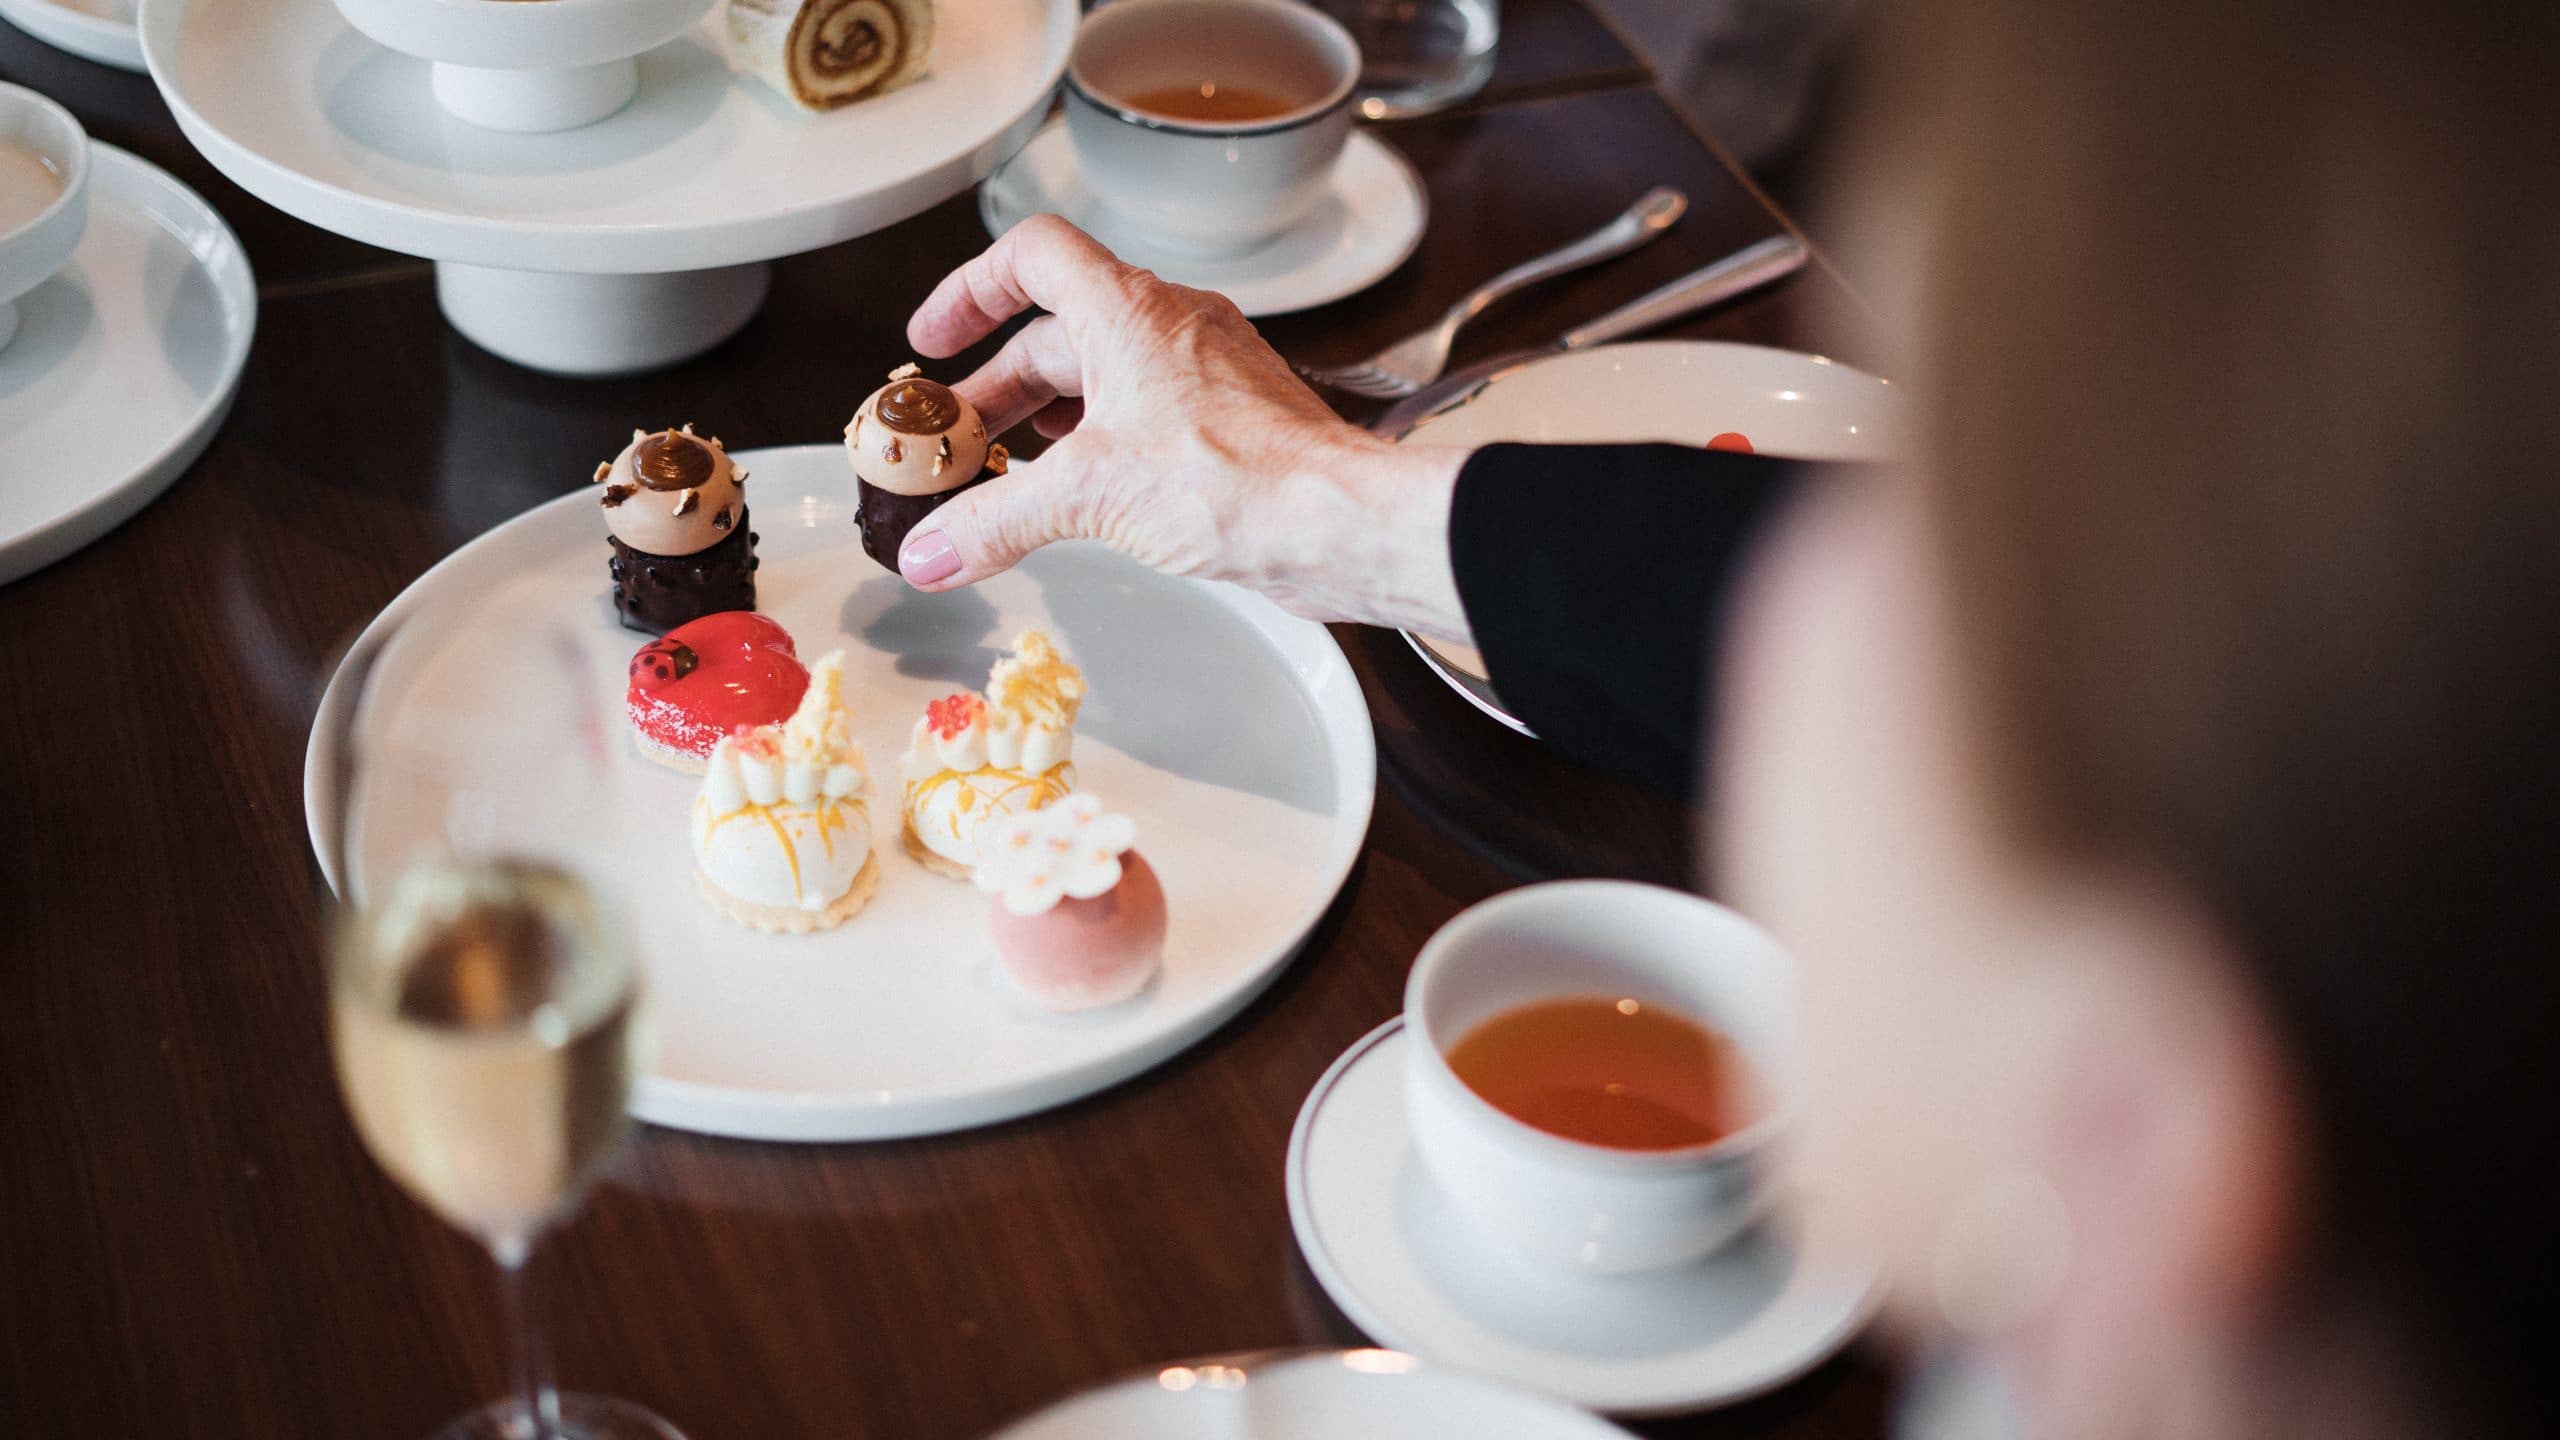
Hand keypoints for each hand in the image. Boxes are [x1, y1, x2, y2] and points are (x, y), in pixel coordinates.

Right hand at [899, 216, 1473, 640]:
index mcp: (1128, 310)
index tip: (935, 338)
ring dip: (1044, 417)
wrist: (1337, 521)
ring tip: (1002, 466)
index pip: (1033, 255)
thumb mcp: (1087, 497)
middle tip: (954, 437)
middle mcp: (1169, 325)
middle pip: (1058, 331)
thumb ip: (996, 521)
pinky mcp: (1228, 420)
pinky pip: (1143, 413)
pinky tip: (1079, 488)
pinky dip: (1098, 441)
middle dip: (996, 385)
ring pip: (1103, 376)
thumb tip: (932, 552)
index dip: (972, 288)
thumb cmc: (1240, 480)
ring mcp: (1205, 371)